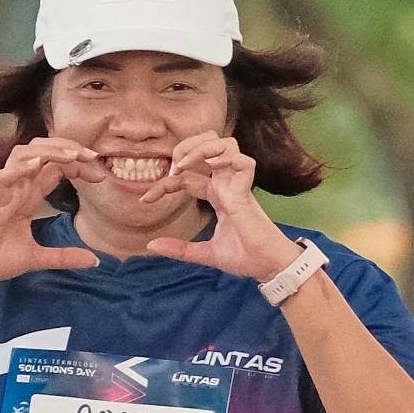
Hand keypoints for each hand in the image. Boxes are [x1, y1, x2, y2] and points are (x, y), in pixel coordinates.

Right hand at [0, 135, 95, 283]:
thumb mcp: (38, 257)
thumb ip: (65, 256)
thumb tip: (96, 261)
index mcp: (28, 195)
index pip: (55, 168)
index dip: (77, 164)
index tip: (99, 174)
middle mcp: (17, 188)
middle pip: (42, 152)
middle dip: (69, 149)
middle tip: (93, 157)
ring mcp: (4, 192)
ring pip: (23, 155)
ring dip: (49, 151)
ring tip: (73, 155)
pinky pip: (5, 178)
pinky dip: (21, 167)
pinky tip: (39, 163)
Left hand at [159, 129, 298, 280]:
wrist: (267, 267)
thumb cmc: (245, 257)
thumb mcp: (205, 253)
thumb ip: (180, 249)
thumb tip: (151, 245)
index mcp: (217, 195)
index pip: (188, 176)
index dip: (165, 182)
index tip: (145, 199)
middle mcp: (226, 184)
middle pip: (210, 144)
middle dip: (187, 147)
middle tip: (173, 167)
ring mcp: (238, 186)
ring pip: (226, 145)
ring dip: (203, 148)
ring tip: (185, 164)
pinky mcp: (247, 193)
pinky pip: (244, 163)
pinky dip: (227, 158)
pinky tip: (210, 166)